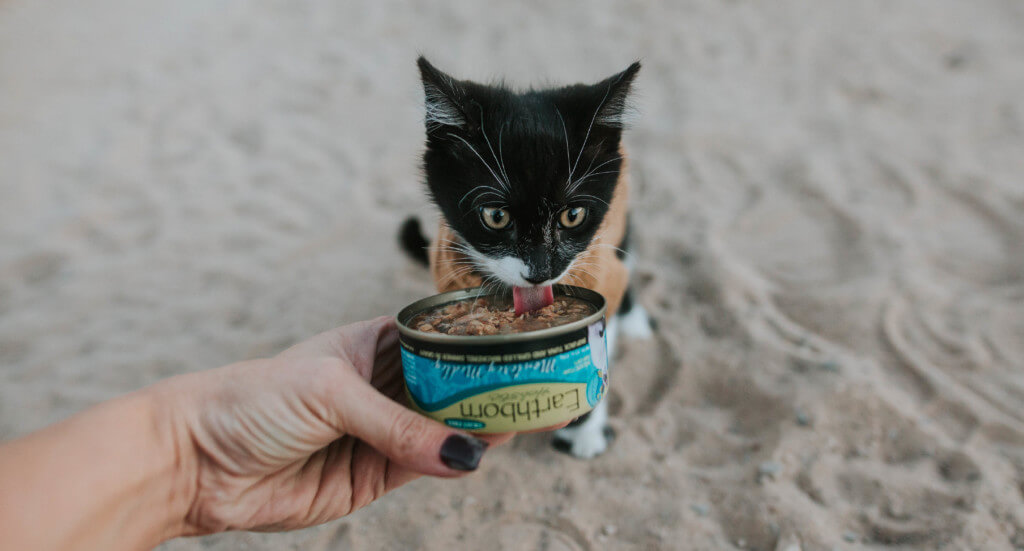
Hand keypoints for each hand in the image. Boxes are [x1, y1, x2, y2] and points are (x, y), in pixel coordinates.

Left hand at [158, 316, 512, 534]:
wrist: (194, 463)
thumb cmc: (252, 400)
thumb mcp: (329, 393)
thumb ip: (397, 423)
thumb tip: (463, 453)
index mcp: (372, 344)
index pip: (439, 339)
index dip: (481, 343)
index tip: (526, 343)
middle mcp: (382, 386)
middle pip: (452, 387)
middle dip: (494, 387)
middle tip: (545, 383)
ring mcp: (380, 432)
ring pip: (445, 429)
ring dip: (484, 426)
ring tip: (532, 413)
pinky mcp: (372, 476)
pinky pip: (424, 466)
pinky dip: (453, 461)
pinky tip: (484, 450)